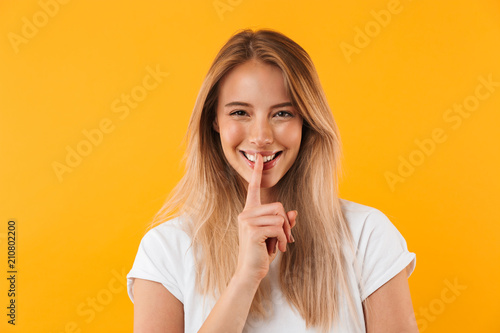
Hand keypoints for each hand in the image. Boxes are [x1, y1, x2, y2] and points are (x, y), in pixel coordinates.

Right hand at [235, 153, 297, 282]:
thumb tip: (293, 212)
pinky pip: (277, 227)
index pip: (253, 188)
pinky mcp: (252, 230)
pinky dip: (282, 239)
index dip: (256, 173)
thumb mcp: (274, 236)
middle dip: (285, 223)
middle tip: (283, 239)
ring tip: (278, 245)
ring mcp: (247, 221)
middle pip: (278, 206)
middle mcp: (246, 213)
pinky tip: (277, 248)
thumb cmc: (261, 254)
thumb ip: (283, 223)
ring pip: (279, 217)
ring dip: (284, 233)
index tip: (259, 159)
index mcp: (249, 212)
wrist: (250, 272)